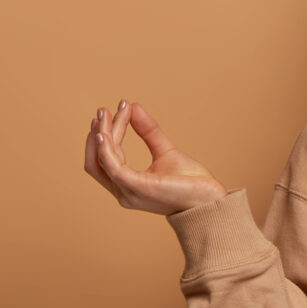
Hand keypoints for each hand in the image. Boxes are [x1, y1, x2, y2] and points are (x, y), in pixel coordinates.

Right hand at [84, 99, 228, 214]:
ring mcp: (129, 192)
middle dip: (97, 135)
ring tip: (105, 114)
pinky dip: (106, 149)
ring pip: (104, 161)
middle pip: (98, 161)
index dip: (105, 136)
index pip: (106, 160)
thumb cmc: (190, 181)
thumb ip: (149, 132)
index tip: (113, 111)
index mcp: (128, 186)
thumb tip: (133, 107)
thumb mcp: (165, 150)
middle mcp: (123, 192)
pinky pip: (114, 167)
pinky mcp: (138, 188)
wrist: (210, 200)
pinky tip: (104, 134)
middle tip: (102, 110)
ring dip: (102, 135)